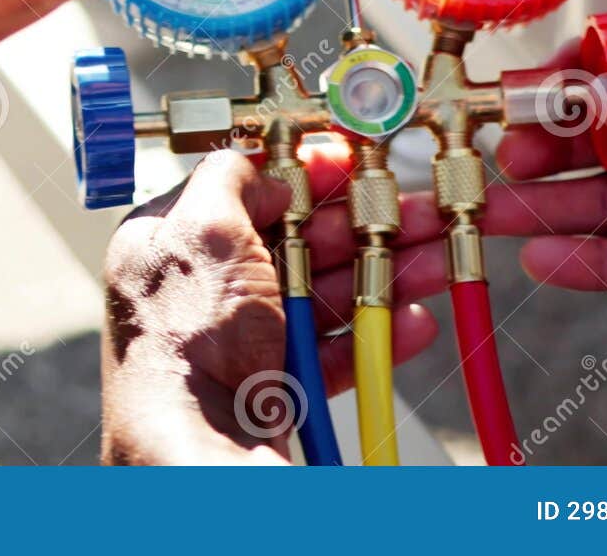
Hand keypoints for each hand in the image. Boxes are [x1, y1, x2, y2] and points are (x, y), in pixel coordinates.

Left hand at [100, 148, 444, 464]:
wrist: (196, 444)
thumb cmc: (181, 342)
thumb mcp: (203, 231)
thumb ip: (229, 180)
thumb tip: (256, 162)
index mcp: (171, 240)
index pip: (244, 189)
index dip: (303, 173)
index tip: (352, 163)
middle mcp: (203, 287)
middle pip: (298, 240)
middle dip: (365, 225)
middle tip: (414, 211)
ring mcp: (238, 337)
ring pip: (325, 292)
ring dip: (385, 274)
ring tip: (434, 259)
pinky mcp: (272, 383)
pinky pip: (333, 349)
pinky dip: (375, 334)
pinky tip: (414, 320)